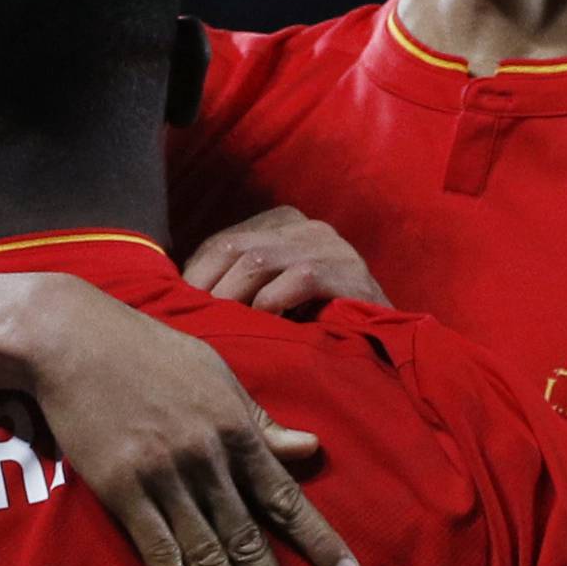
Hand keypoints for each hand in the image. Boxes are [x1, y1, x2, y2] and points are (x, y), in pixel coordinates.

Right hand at [15, 274, 358, 565]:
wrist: (71, 340)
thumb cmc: (149, 353)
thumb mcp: (216, 375)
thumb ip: (260, 421)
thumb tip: (310, 449)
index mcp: (236, 430)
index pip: (287, 498)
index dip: (320, 541)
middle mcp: (207, 460)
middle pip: (250, 539)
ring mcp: (163, 479)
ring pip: (208, 555)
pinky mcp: (122, 491)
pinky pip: (156, 551)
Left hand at [182, 207, 387, 312]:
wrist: (387, 342)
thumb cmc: (320, 323)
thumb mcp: (274, 295)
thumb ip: (239, 286)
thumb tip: (180, 298)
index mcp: (283, 224)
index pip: (224, 242)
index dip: (197, 275)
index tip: (179, 307)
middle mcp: (306, 226)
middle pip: (236, 246)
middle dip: (208, 286)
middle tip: (192, 323)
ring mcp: (329, 245)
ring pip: (260, 259)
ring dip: (233, 297)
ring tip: (221, 327)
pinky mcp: (349, 271)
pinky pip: (300, 278)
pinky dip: (274, 302)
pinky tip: (266, 324)